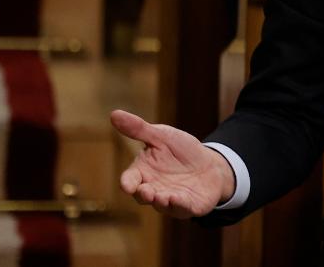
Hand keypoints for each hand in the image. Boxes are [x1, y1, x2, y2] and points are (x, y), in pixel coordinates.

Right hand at [110, 109, 235, 218]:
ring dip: (161, 202)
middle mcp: (153, 189)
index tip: (127, 184)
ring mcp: (170, 200)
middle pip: (143, 196)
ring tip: (162, 196)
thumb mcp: (161, 136)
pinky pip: (183, 209)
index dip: (128, 183)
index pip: (130, 180)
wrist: (210, 164)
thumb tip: (114, 114)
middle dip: (143, 195)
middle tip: (146, 191)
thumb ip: (139, 129)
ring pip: (162, 205)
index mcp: (143, 173)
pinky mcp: (189, 206)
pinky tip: (179, 198)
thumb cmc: (181, 150)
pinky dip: (180, 205)